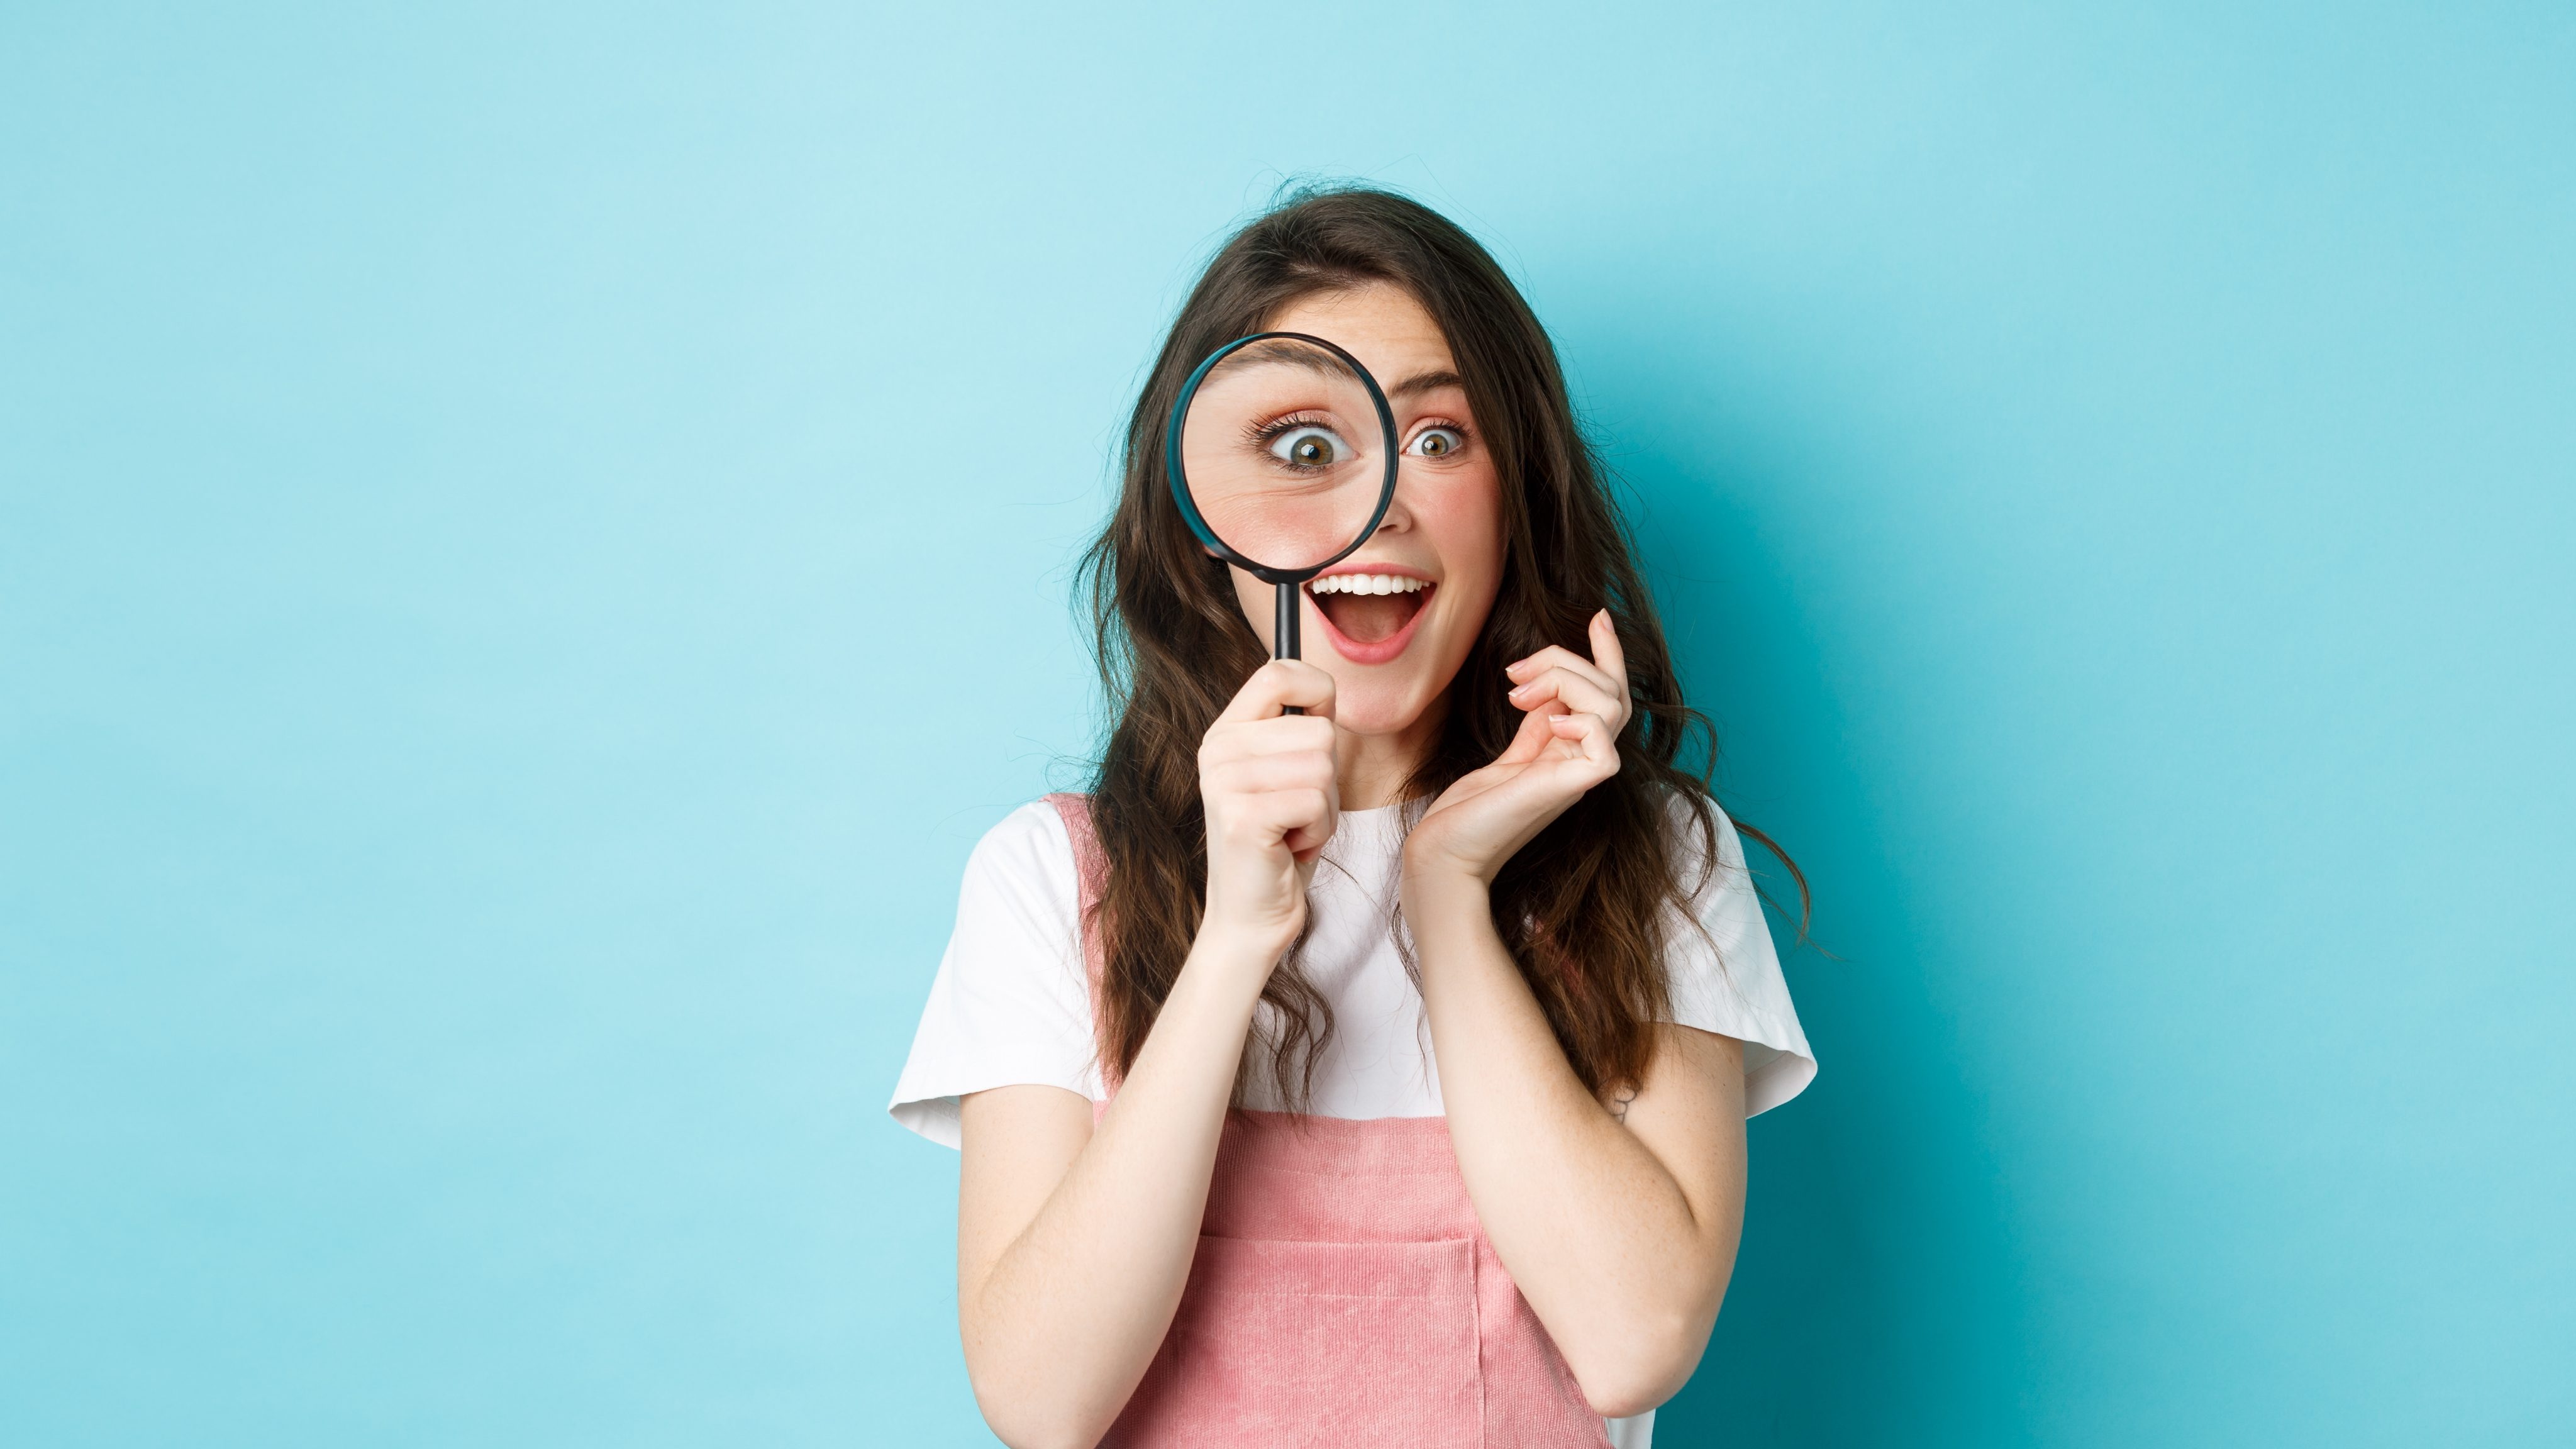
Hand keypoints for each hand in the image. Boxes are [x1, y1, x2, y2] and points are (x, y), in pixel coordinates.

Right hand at [1197, 659, 1339, 961]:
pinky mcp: (1243, 817)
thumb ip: (1297, 729)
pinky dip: (1318, 831)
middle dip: (1327, 778)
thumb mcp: (1287, 774)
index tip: (1319, 732)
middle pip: (1319, 730)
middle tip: (1297, 810)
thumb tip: (1323, 682)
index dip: (1317, 693)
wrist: (1251, 915)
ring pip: (1323, 767)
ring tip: (1293, 829)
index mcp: (1225, 732)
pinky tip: (1291, 846)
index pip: (1278, 672)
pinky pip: (1316, 802)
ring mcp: (1225, 782)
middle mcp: (1218, 750)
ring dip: (1324, 808)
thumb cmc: (1280, 843)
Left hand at [1404, 610, 1629, 887]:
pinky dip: (1583, 721)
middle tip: (1513, 671)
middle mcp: (1580, 760)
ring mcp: (1577, 777)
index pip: (1608, 694)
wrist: (1444, 853)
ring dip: (1566, 680)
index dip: (1608, 652)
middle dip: (1567, 659)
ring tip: (1518, 693)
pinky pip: (1606, 748)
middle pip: (1612, 690)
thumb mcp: (1508, 752)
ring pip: (1613, 706)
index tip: (1597, 615)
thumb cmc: (1468, 812)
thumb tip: (1548, 684)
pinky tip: (1546, 721)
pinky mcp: (1567, 790)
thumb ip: (1536, 721)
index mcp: (1570, 750)